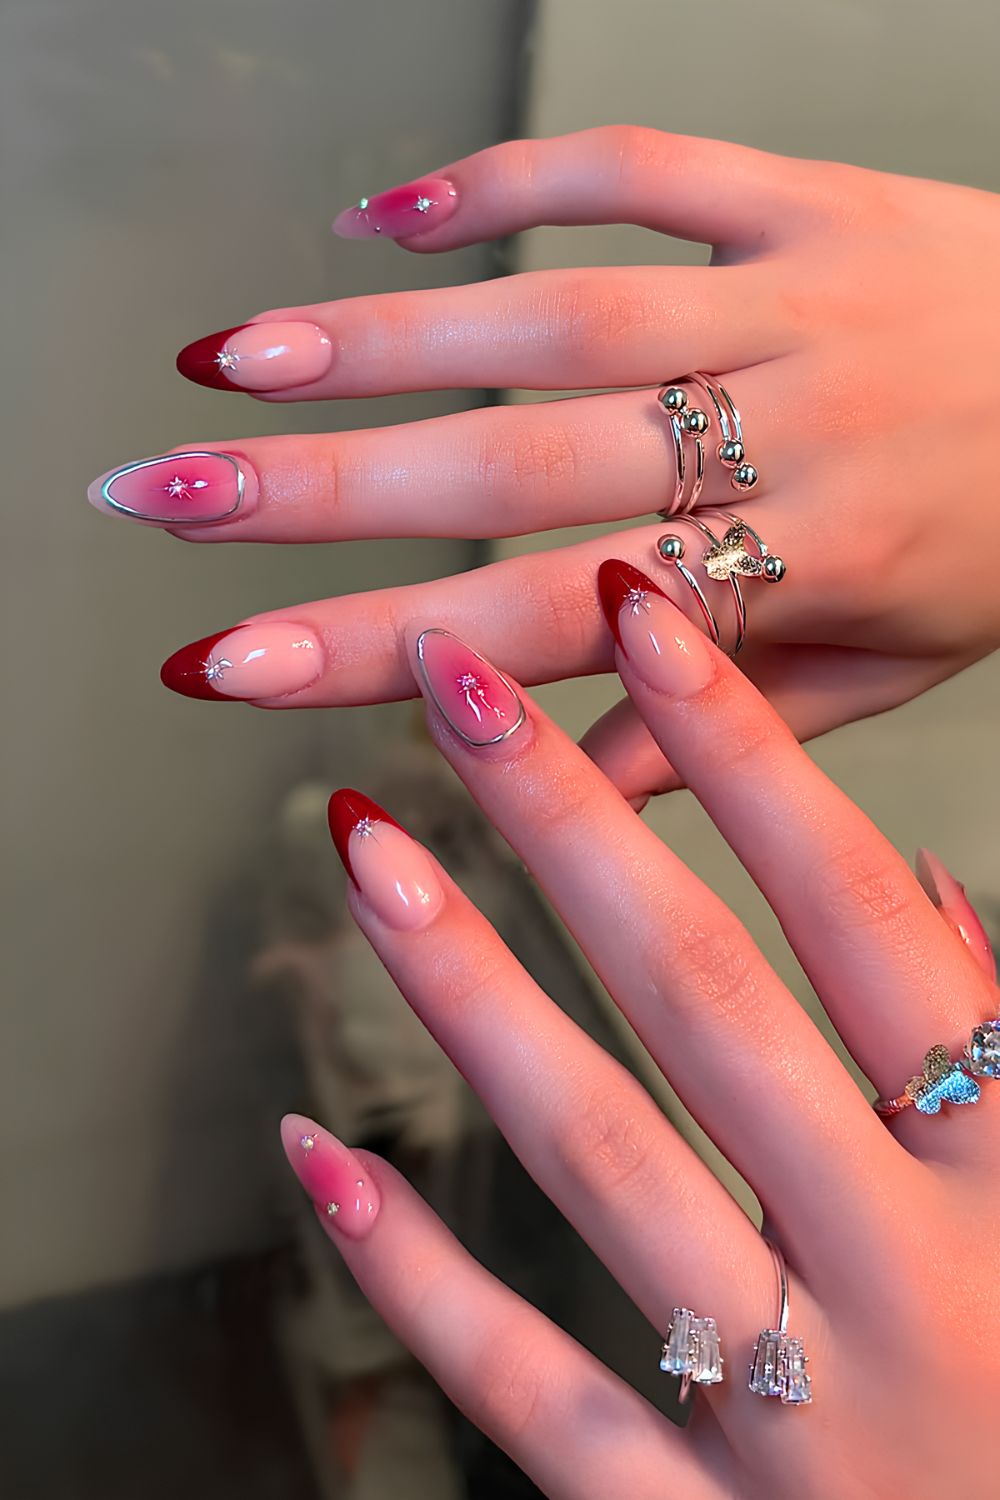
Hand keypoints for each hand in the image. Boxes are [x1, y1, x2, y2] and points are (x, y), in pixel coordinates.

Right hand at [89, 128, 999, 796]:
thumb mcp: (887, 676)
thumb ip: (723, 732)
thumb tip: (556, 788)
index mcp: (802, 575)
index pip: (543, 628)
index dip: (372, 653)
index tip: (228, 667)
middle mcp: (785, 434)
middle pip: (517, 465)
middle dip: (320, 488)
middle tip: (165, 500)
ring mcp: (799, 300)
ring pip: (559, 316)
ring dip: (383, 339)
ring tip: (228, 364)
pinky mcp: (815, 199)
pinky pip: (648, 173)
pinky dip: (508, 182)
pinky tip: (384, 217)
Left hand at [280, 560, 998, 1498]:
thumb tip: (926, 882)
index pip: (868, 926)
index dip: (752, 757)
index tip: (644, 625)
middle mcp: (907, 1290)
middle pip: (712, 1006)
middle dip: (574, 824)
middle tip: (455, 691)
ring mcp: (794, 1426)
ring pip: (602, 1163)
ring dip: (470, 991)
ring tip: (370, 854)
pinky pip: (532, 1389)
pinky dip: (419, 1268)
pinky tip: (319, 1152)